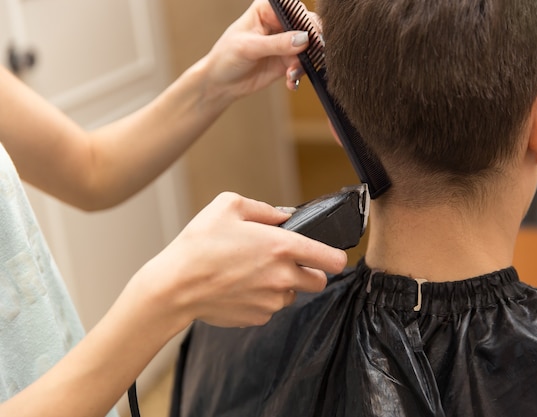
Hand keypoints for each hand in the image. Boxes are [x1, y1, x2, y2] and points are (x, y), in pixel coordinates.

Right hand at [133, 192, 346, 328]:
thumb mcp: (228, 206)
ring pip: (292, 295)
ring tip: (253, 273)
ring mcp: (271, 301)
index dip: (335, 256)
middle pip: (319, 282)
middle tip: (286, 262)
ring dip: (283, 286)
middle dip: (309, 272)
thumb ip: (264, 209)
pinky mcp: (258, 317)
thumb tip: (284, 216)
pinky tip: (240, 288)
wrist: (174, 287)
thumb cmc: (199, 244)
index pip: (331, 259)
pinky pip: (271, 308)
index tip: (329, 255)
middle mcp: (283, 277)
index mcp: (282, 247)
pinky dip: (262, 299)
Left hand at [197, 0, 313, 100]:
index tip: (308, 37)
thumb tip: (303, 39)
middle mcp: (279, 23)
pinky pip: (303, 66)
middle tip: (305, 57)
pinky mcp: (287, 61)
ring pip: (309, 48)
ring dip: (304, 63)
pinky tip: (291, 82)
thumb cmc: (226, 58)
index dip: (305, 20)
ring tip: (291, 74)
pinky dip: (299, 74)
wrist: (221, 84)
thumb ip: (277, 44)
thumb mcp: (249, 48)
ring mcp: (285, 43)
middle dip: (311, 43)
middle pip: (307, 26)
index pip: (294, 8)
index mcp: (267, 9)